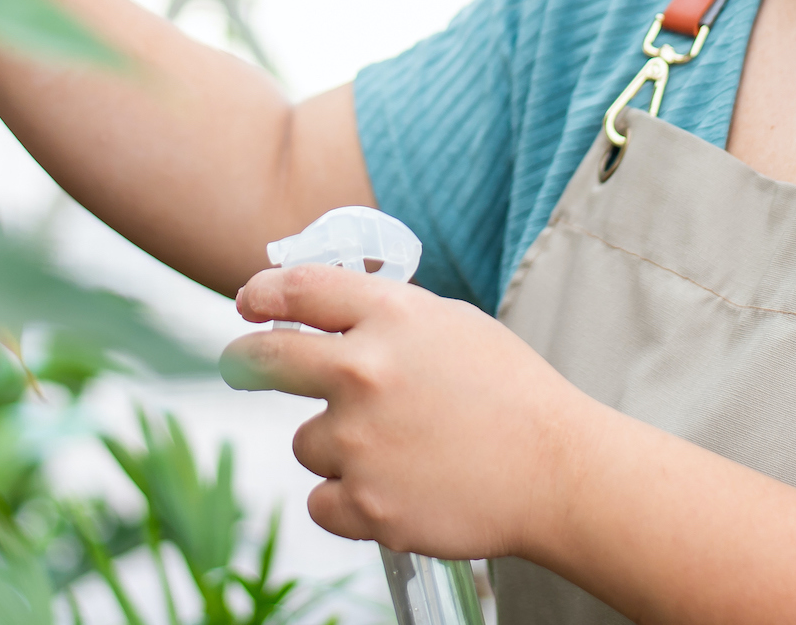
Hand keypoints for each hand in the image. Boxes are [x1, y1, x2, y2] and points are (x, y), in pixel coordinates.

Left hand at [221, 266, 586, 560]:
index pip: (298, 290)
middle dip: (244, 361)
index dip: (262, 295)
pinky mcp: (365, 505)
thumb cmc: (509, 391)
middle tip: (240, 364)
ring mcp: (360, 441)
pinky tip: (396, 487)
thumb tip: (326, 315)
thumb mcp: (451, 323)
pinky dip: (349, 498)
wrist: (555, 470)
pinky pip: (321, 500)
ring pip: (306, 441)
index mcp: (391, 315)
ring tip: (399, 449)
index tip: (250, 303)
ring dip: (337, 446)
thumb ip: (386, 315)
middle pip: (267, 360)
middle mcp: (364, 371)